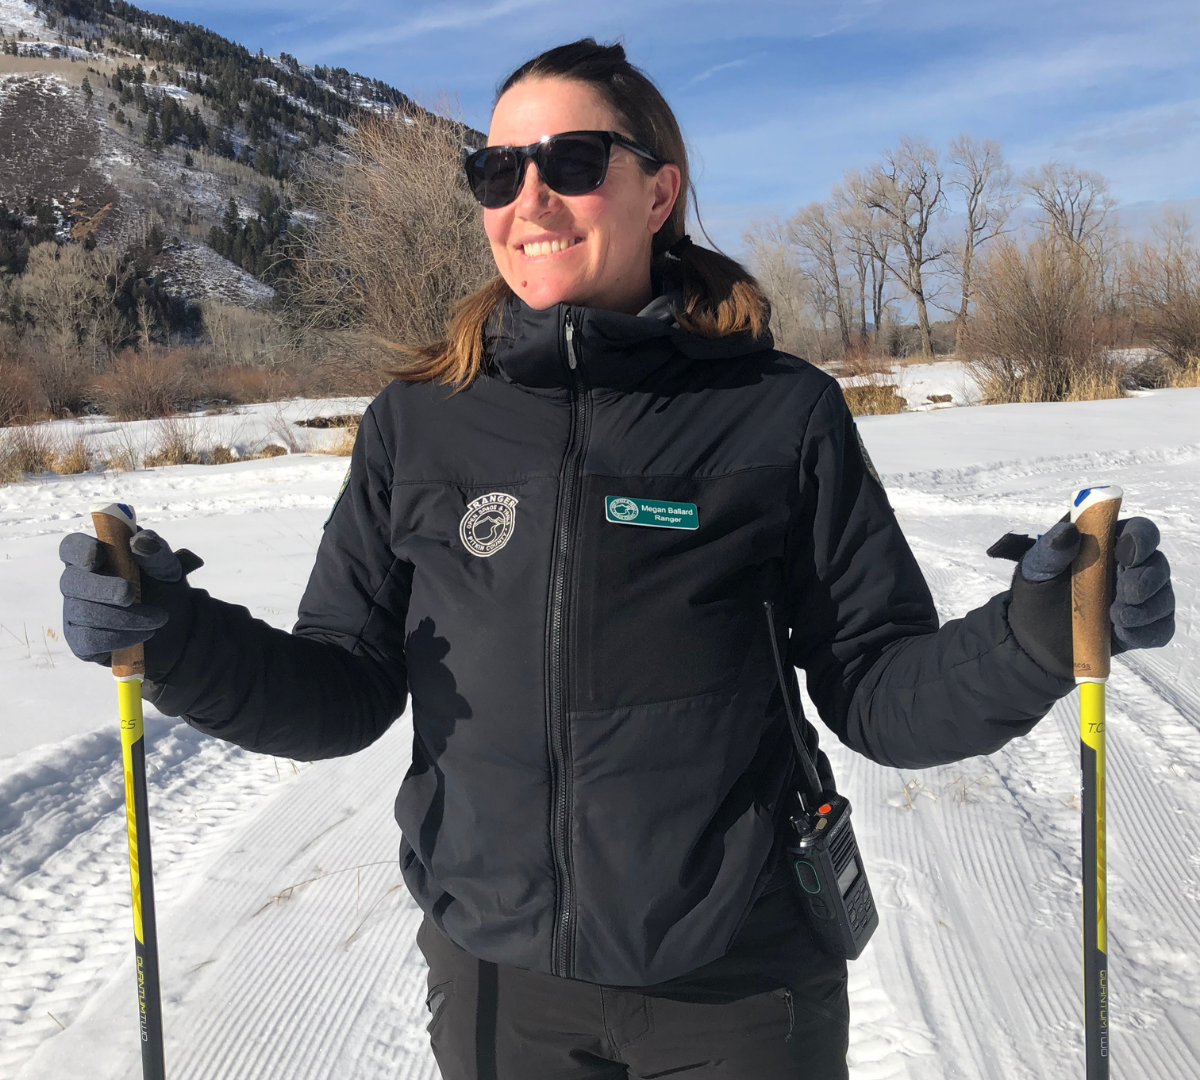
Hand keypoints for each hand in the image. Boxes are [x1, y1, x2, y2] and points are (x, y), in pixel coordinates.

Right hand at [60, 529, 202, 666]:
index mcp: (97, 556)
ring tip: (159, 618)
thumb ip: (158, 553)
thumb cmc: (164, 590)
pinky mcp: (81, 641)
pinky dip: (120, 637)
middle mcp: (79, 583)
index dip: (79, 550)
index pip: (71, 547)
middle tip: (130, 594)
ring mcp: (75, 612)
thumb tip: (141, 541)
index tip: (97, 556)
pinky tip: (144, 634)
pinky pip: (90, 640)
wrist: (178, 630)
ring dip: (125, 617)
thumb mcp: (170, 570)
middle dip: (103, 588)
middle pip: (72, 581)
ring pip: (84, 613)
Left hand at [991, 517, 1174, 678]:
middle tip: (1123, 594)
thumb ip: (1050, 550)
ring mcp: (1140, 599)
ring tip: (1115, 618)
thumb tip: (1069, 531)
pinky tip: (1122, 633)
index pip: (1140, 531)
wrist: (1034, 639)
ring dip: (1146, 609)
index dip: (1141, 539)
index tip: (1125, 554)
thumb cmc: (1037, 594)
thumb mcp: (1034, 571)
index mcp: (1108, 545)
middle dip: (1145, 580)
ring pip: (1163, 598)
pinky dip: (1146, 632)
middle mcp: (1131, 568)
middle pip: (1158, 564)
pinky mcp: (1142, 628)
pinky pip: (1160, 629)